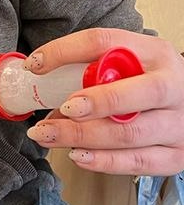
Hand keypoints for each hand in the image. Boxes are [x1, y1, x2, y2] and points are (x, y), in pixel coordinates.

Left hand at [22, 27, 183, 174]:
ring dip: (82, 137)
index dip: (67, 52)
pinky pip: (138, 162)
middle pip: (137, 94)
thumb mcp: (125, 63)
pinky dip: (103, 161)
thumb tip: (41, 89)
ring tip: (48, 135)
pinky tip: (77, 155)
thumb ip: (90, 70)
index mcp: (154, 53)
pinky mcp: (176, 154)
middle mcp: (173, 86)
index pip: (107, 43)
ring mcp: (178, 123)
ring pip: (130, 134)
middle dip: (95, 103)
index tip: (35, 65)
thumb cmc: (144, 82)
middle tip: (62, 108)